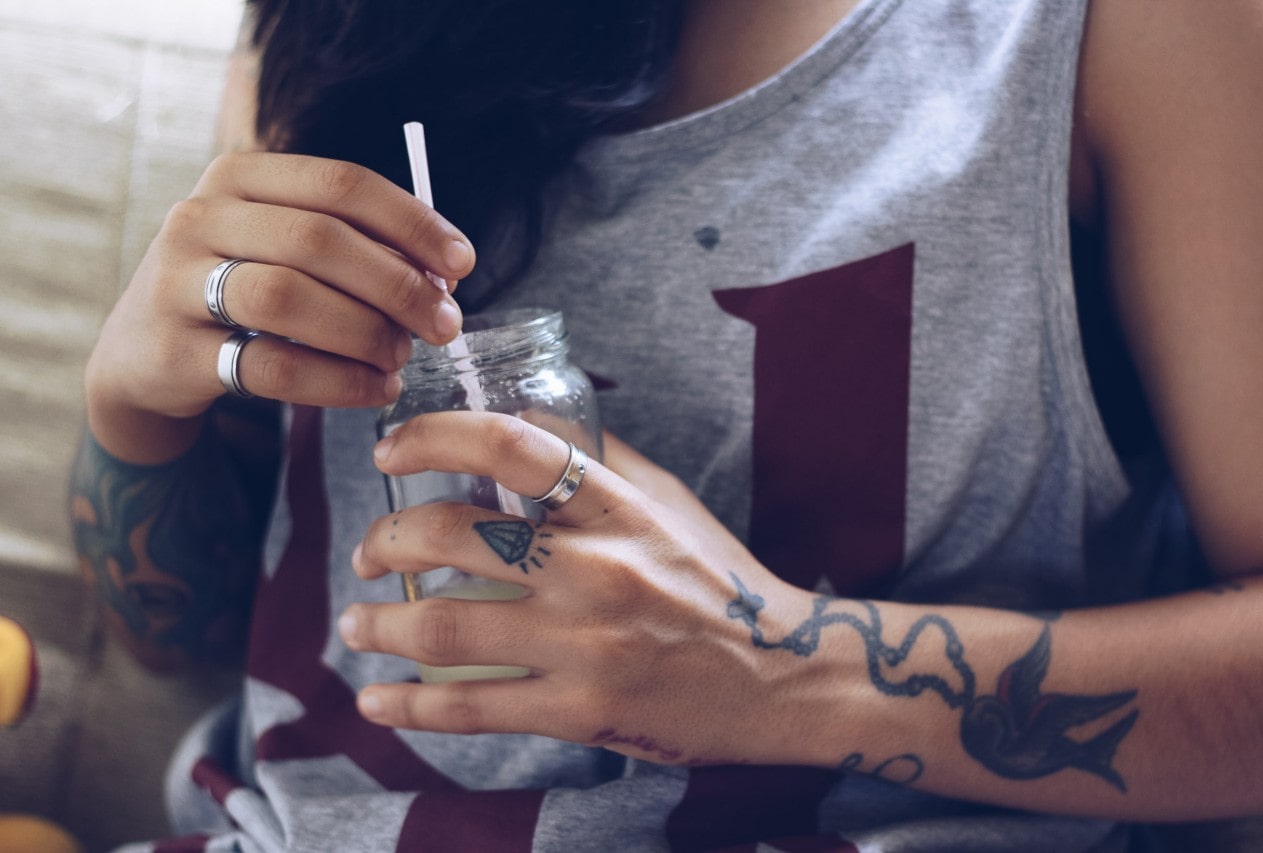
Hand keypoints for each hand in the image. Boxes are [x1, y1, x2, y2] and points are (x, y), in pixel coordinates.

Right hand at [86, 152, 474, 426]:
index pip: (341, 184)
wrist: (144, 356)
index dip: (412, 223)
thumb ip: (359, 251)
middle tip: (445, 324)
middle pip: (321, 241)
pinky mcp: (174, 350)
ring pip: (289, 300)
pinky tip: (375, 389)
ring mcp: (177, 281)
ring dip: (364, 333)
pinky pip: (269, 366)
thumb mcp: (288, 252)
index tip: (463, 264)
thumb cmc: (243, 293)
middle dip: (398, 286)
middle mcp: (201, 216)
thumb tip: (446, 273)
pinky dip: (336, 382)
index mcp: (241, 177)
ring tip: (402, 357)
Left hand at [340, 412, 812, 765]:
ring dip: (379, 624)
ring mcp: (587, 645)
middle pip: (455, 537)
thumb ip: (599, 462)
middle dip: (385, 541)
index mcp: (619, 507)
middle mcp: (598, 569)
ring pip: (446, 626)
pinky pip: (472, 708)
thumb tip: (522, 426)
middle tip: (368, 553)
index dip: (434, 437)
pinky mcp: (582, 713)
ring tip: (355, 623)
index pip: (511, 448)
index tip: (389, 451)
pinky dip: (411, 706)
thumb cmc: (721, 582)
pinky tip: (377, 701)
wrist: (783, 678)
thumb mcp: (669, 503)